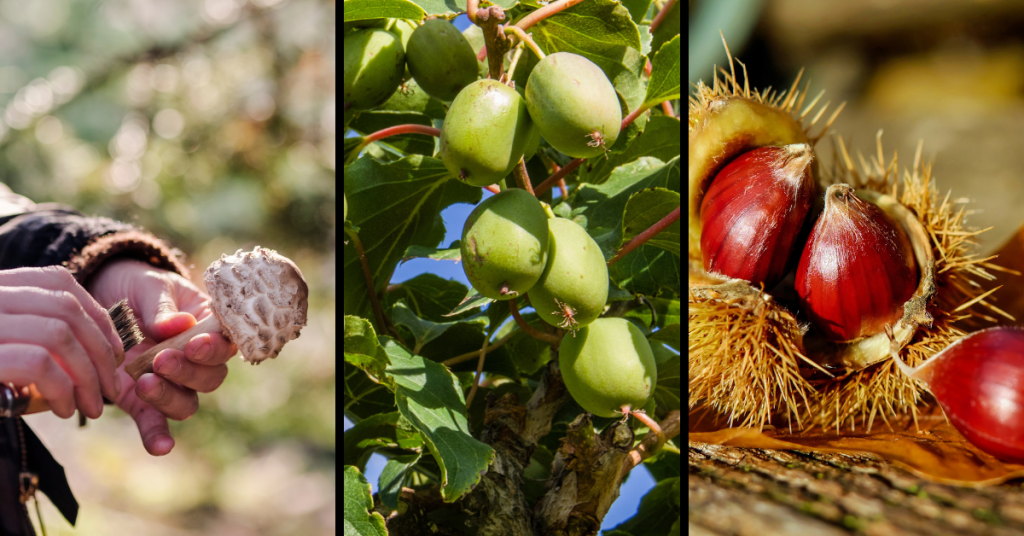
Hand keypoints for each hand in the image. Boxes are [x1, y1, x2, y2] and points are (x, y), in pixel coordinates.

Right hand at [0, 267, 122, 418]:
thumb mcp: (5, 343)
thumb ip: (34, 335)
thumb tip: (100, 354)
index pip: (59, 282)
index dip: (97, 317)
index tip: (114, 353)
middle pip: (67, 309)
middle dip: (101, 351)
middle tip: (111, 389)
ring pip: (59, 334)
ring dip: (87, 375)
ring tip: (91, 406)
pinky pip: (37, 363)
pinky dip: (62, 388)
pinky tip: (63, 409)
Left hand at [87, 259, 235, 454]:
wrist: (101, 296)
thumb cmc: (137, 286)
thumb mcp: (149, 285)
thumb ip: (161, 306)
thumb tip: (177, 325)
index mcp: (207, 327)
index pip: (224, 345)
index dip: (213, 349)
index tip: (193, 344)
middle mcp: (195, 360)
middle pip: (210, 378)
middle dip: (189, 372)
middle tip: (161, 359)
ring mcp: (170, 382)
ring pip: (187, 402)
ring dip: (170, 397)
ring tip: (145, 383)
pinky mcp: (142, 399)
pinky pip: (155, 422)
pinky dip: (158, 436)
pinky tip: (160, 448)